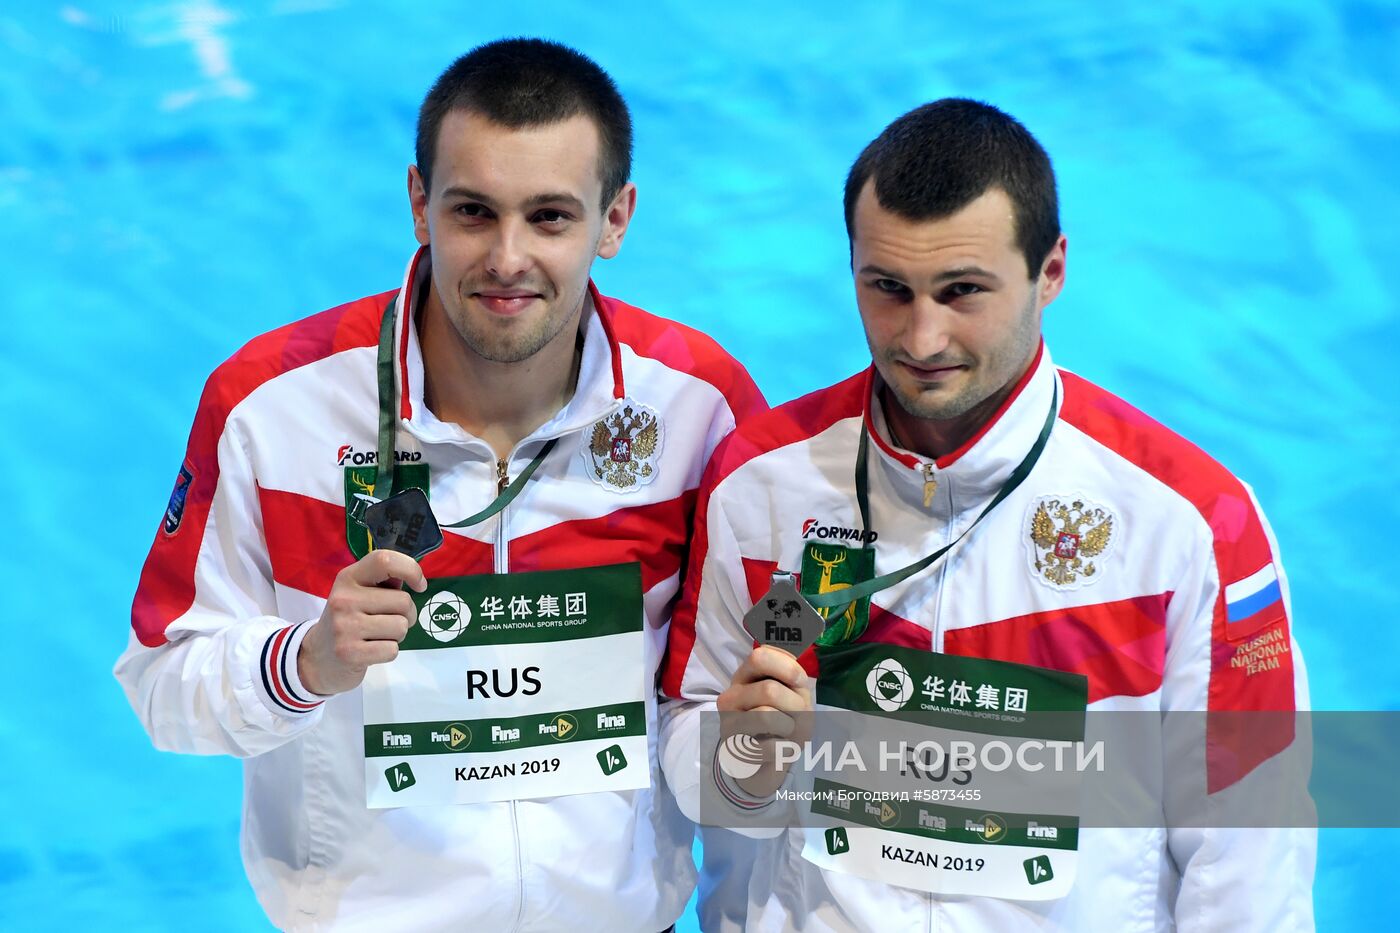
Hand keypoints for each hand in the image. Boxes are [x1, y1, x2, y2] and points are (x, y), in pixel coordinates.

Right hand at [297, 549, 427, 696]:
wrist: (317, 657)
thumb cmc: (349, 619)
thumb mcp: (359, 593)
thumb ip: (385, 582)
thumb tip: (414, 577)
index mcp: (348, 578)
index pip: (384, 560)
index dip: (411, 569)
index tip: (419, 585)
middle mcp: (344, 599)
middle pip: (403, 601)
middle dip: (406, 614)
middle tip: (388, 621)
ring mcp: (344, 626)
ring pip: (401, 626)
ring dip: (397, 635)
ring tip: (378, 635)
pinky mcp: (349, 653)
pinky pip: (392, 650)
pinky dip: (389, 652)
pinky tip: (371, 650)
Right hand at [716, 646, 813, 795]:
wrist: (769, 761)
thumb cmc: (784, 720)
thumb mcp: (792, 694)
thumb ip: (790, 674)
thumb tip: (791, 662)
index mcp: (745, 677)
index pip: (759, 656)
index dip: (786, 667)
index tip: (798, 682)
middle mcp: (730, 697)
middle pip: (769, 690)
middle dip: (795, 705)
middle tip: (795, 717)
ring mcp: (728, 724)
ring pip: (766, 716)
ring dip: (788, 727)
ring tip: (785, 733)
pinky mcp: (734, 751)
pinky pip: (768, 746)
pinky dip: (782, 750)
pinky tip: (777, 749)